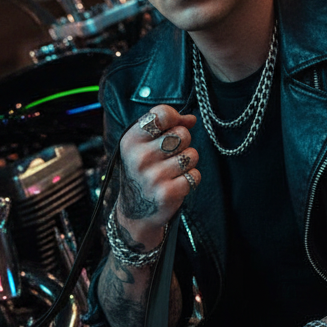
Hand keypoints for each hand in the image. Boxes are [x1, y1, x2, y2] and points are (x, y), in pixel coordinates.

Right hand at [116, 105, 200, 247]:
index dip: (174, 119)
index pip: (162, 115)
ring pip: (192, 154)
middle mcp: (139, 158)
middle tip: (169, 156)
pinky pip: (195, 175)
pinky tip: (176, 184)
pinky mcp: (167, 194)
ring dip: (187, 163)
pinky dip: (190, 179)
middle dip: (183, 143)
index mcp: (131, 141)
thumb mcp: (142, 146)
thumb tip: (191, 119)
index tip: (171, 128)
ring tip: (172, 172)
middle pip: (182, 134)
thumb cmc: (143, 172)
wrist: (135, 211)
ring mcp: (153, 177)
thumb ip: (164, 127)